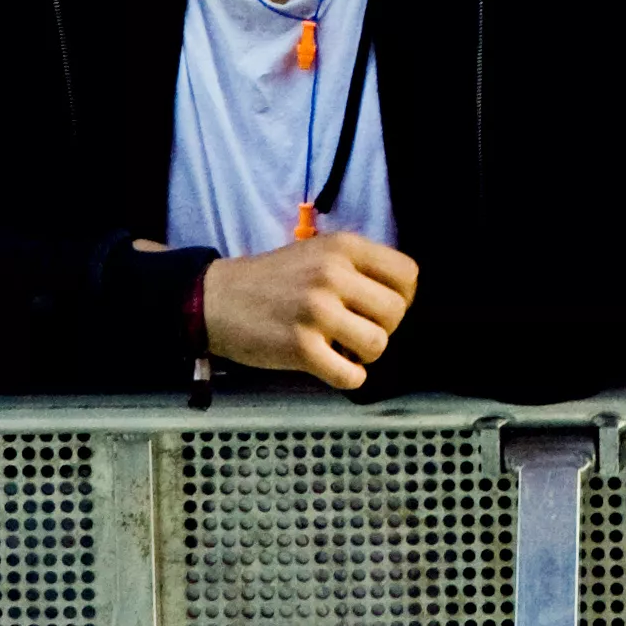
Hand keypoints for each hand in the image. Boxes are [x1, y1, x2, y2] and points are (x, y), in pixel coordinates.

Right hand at [200, 230, 417, 389]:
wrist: (217, 299)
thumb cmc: (274, 278)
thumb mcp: (320, 252)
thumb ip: (359, 266)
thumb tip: (400, 299)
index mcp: (344, 247)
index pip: (407, 274)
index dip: (402, 296)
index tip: (379, 307)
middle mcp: (333, 275)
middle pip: (396, 312)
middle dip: (383, 327)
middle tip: (358, 330)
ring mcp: (316, 312)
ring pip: (378, 344)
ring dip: (365, 354)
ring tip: (345, 348)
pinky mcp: (300, 348)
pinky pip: (350, 375)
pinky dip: (349, 378)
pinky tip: (335, 368)